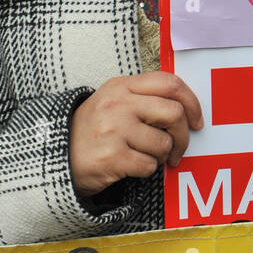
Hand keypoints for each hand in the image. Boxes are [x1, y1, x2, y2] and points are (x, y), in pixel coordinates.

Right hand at [69, 72, 203, 197]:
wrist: (56, 156)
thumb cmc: (93, 130)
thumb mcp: (113, 101)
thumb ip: (145, 98)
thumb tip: (186, 109)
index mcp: (122, 86)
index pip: (169, 83)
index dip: (192, 102)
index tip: (197, 120)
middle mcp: (118, 104)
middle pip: (174, 113)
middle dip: (183, 136)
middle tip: (178, 148)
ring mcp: (114, 130)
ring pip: (163, 143)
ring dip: (163, 156)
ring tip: (149, 157)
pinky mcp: (112, 157)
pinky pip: (149, 165)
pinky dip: (148, 170)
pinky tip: (134, 166)